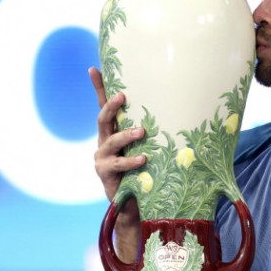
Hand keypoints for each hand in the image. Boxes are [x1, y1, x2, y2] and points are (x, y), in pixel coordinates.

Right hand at [89, 67, 145, 200]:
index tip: (93, 68)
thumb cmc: (143, 169)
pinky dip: (131, 161)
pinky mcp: (104, 172)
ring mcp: (102, 156)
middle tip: (122, 96)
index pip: (103, 106)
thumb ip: (150, 131)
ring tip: (141, 132)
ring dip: (126, 135)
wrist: (132, 201)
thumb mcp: (145, 146)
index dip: (98, 88)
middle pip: (102, 119)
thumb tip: (178, 110)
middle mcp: (104, 141)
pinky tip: (143, 159)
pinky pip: (118, 164)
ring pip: (111, 141)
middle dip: (111, 106)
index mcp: (112, 131)